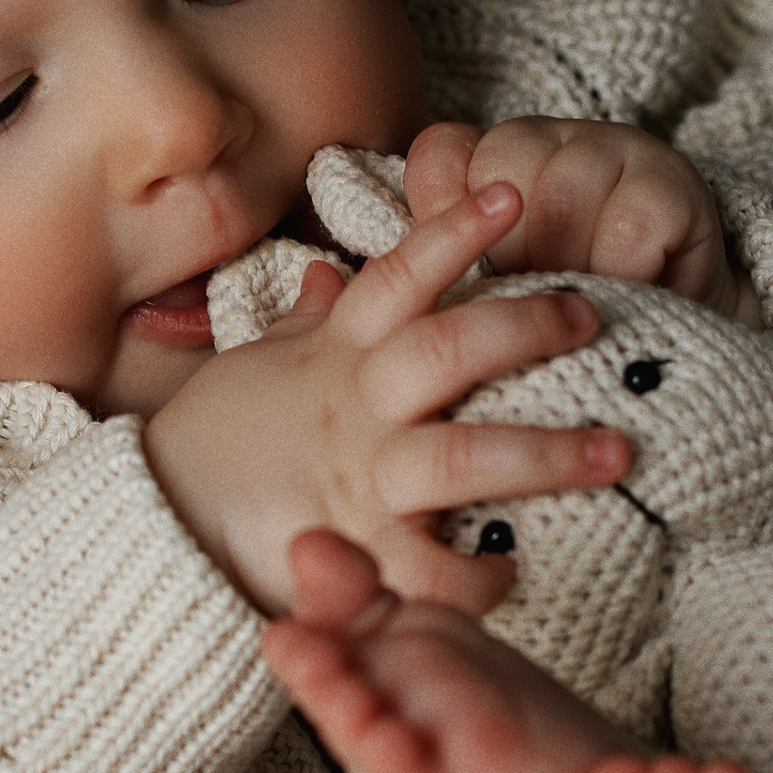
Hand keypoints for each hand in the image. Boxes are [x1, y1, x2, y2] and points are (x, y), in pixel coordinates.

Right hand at [142, 182, 632, 615]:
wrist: (157, 527)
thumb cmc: (211, 445)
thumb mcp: (254, 369)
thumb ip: (306, 325)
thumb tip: (332, 275)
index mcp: (336, 357)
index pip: (399, 278)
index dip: (453, 233)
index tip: (508, 197)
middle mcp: (357, 411)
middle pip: (449, 351)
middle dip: (525, 328)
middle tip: (588, 318)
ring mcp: (361, 482)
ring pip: (461, 457)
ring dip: (545, 454)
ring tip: (616, 450)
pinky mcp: (357, 553)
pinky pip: (428, 568)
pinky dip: (475, 574)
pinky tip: (511, 568)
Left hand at [406, 116, 759, 322]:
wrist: (675, 343)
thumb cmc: (563, 321)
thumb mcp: (487, 297)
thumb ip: (423, 280)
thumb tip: (329, 286)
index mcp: (490, 163)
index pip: (441, 156)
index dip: (440, 214)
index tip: (458, 279)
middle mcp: (547, 143)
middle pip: (500, 171)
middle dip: (509, 255)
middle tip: (522, 306)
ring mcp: (612, 152)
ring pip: (562, 195)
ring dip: (566, 265)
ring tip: (575, 310)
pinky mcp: (670, 185)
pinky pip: (628, 225)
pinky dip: (621, 272)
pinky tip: (628, 295)